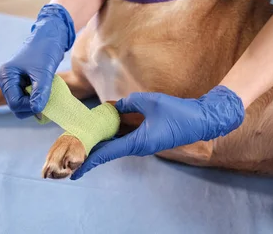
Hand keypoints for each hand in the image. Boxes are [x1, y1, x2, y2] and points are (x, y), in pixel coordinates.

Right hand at [0, 4, 74, 118]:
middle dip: (32, 105)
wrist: (51, 36)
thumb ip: (40, 92)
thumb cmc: (45, 50)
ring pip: (23, 103)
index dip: (30, 107)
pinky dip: (38, 96)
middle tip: (47, 96)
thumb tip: (37, 110)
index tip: (45, 101)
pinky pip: (28, 97)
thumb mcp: (43, 72)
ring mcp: (13, 82)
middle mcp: (6, 80)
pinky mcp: (22, 82)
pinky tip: (46, 88)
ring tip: (47, 89)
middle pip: (16, 106)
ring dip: (36, 101)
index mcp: (5, 76)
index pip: (14, 103)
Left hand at [70, 86, 244, 179]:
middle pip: (109, 148)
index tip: (75, 169)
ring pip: (117, 140)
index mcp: (138, 143)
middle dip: (91, 148)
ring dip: (103, 136)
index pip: (108, 152)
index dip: (90, 159)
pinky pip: (127, 134)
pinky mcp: (147, 135)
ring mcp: (143, 141)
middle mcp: (138, 146)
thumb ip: (129, 103)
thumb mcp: (150, 102)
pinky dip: (115, 129)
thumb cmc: (178, 113)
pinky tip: (106, 119)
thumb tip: (114, 106)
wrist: (201, 120)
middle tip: (72, 146)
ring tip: (84, 132)